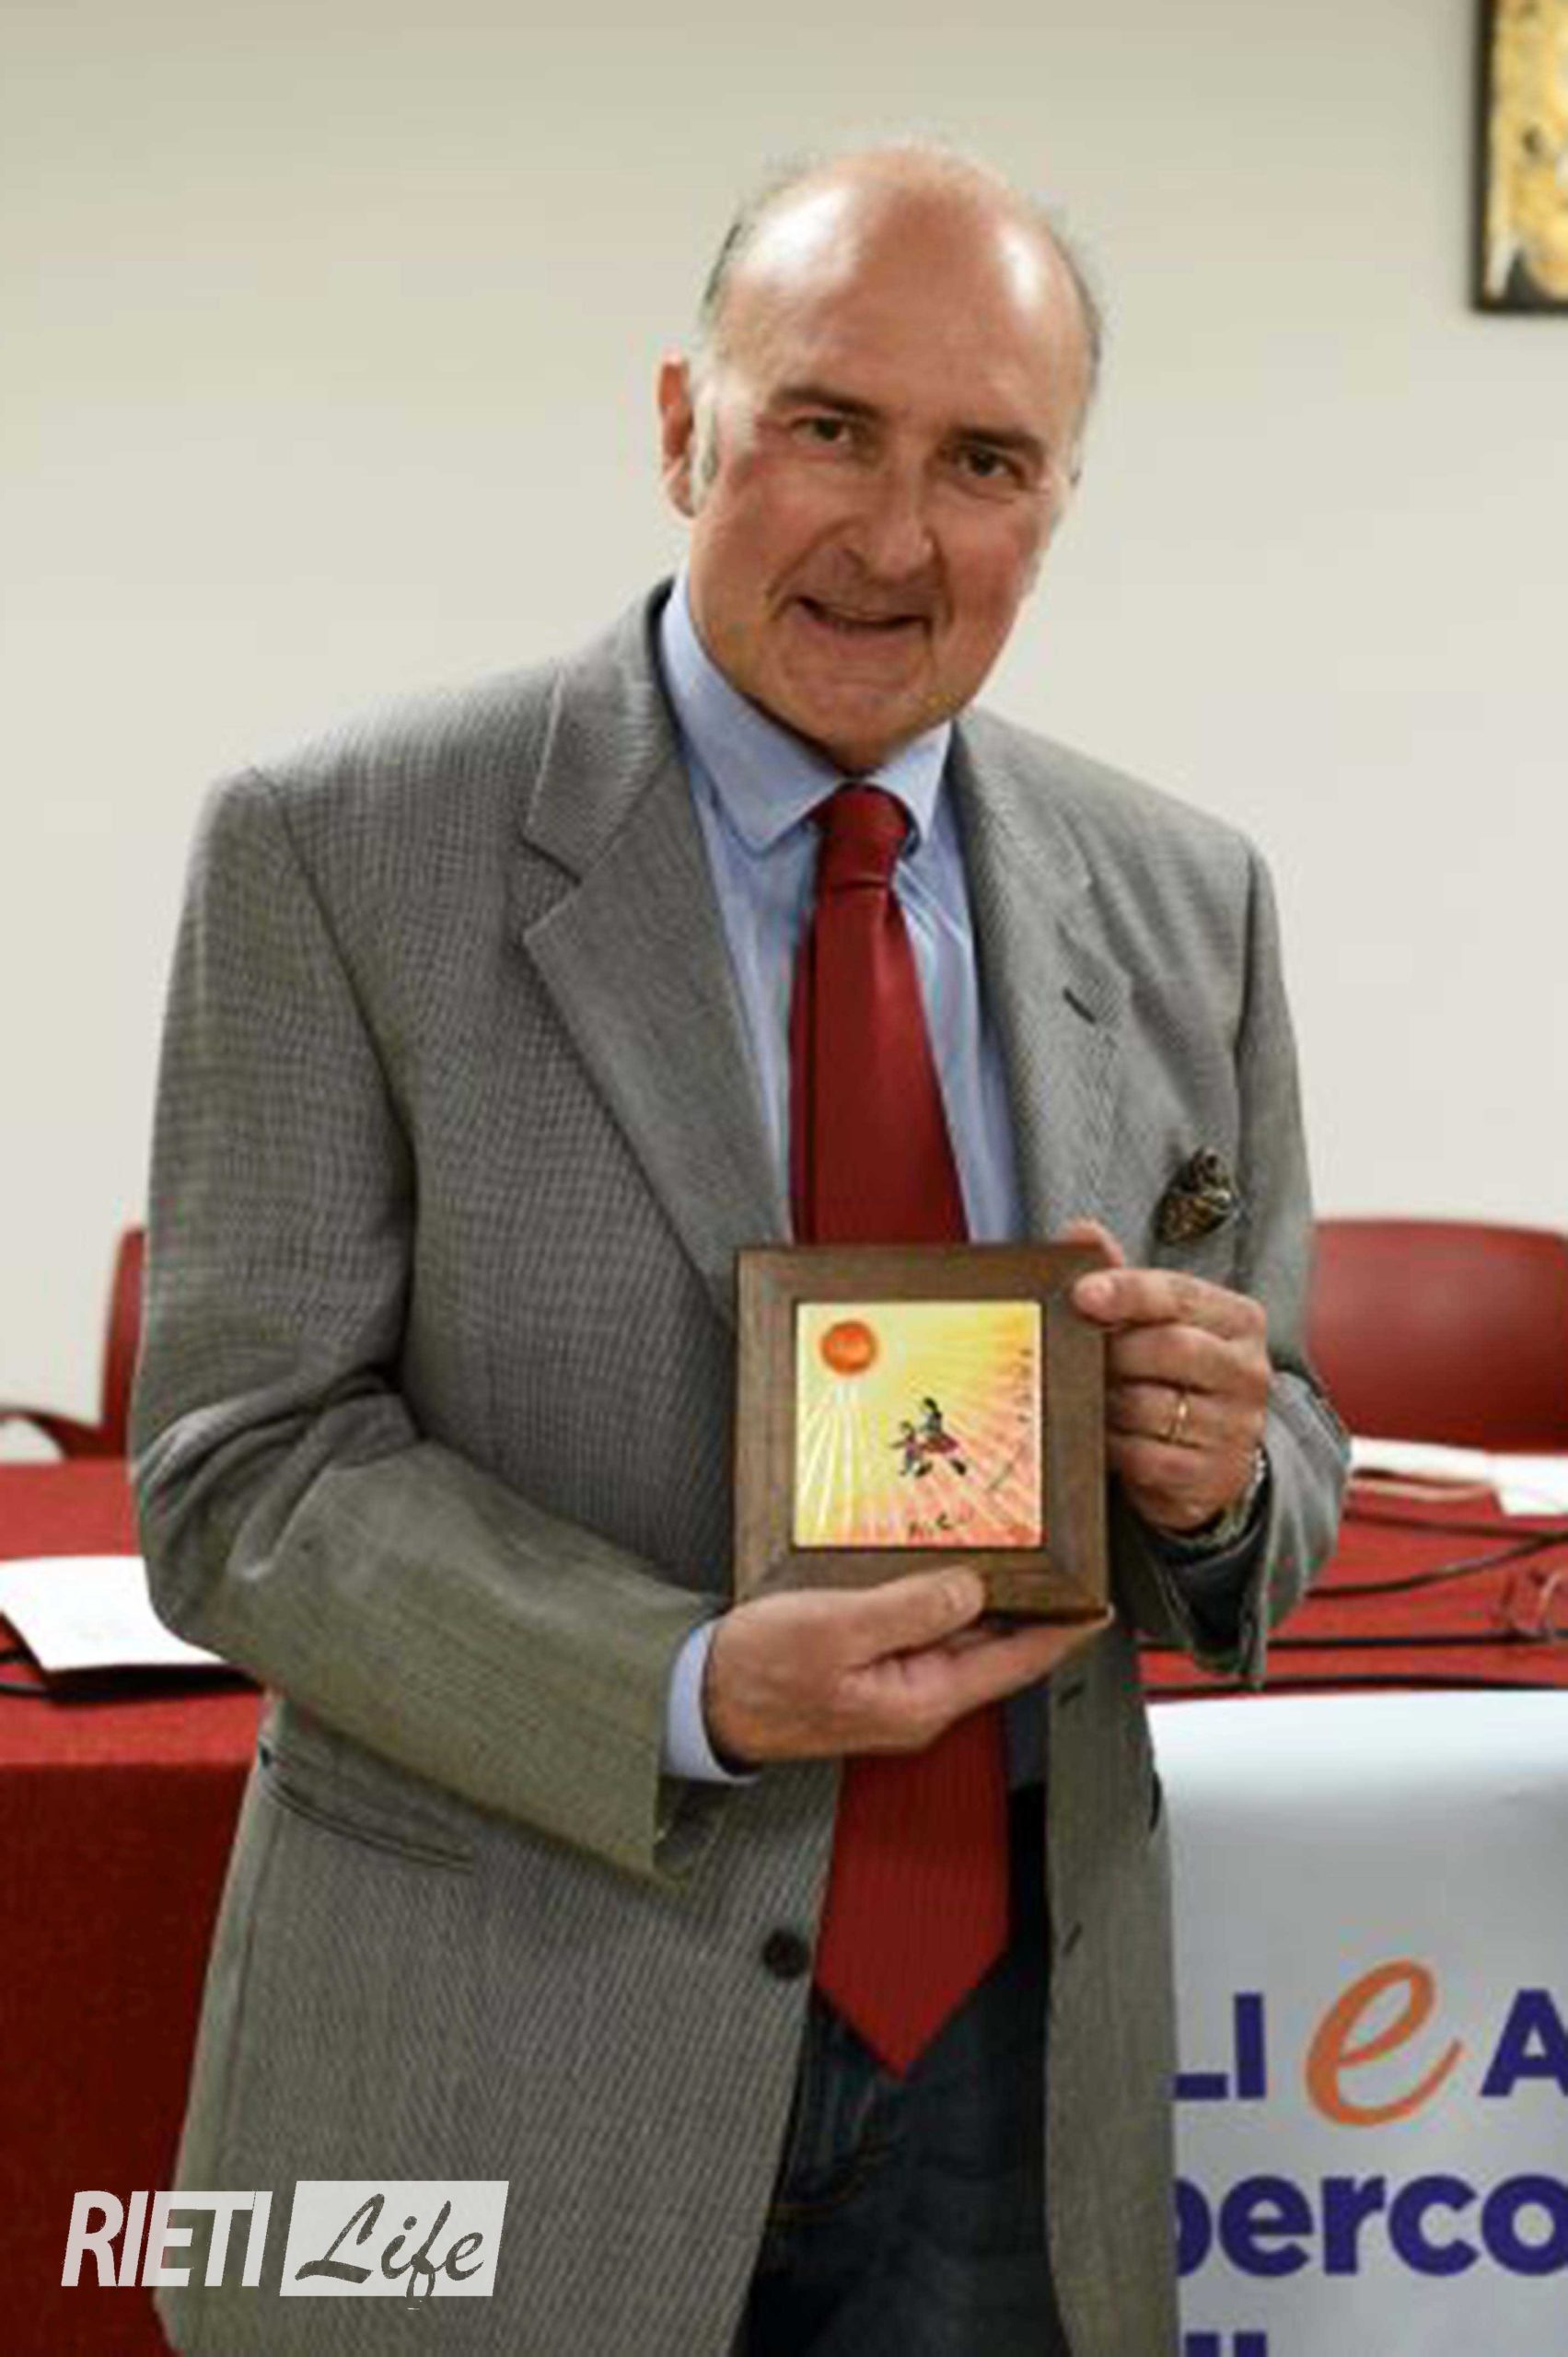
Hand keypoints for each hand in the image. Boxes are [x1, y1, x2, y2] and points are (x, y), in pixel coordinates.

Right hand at [703, 1568, 1111, 1767]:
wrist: (704, 1700)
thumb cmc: (757, 1673)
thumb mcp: (835, 1629)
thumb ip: (908, 1608)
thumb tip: (971, 1588)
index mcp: (921, 1699)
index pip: (1015, 1662)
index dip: (1063, 1632)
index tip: (1099, 1605)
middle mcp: (919, 1701)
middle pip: (995, 1649)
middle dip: (1031, 1607)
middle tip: (1060, 1560)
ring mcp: (896, 1689)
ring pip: (960, 1639)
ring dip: (986, 1600)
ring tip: (1014, 1556)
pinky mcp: (874, 1673)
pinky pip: (926, 1634)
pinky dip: (944, 1602)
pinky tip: (943, 1571)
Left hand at [1058, 1218, 1269, 1536]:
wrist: (1209, 1457)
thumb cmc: (1172, 1375)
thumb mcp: (1156, 1322)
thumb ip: (1121, 1277)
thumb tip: (1080, 1231)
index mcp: (1238, 1319)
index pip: (1179, 1294)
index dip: (1127, 1291)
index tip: (1082, 1294)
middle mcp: (1248, 1369)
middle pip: (1168, 1348)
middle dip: (1113, 1354)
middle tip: (1079, 1359)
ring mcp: (1238, 1426)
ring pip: (1151, 1405)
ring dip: (1108, 1404)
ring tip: (1092, 1399)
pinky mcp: (1215, 1474)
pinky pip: (1148, 1457)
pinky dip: (1116, 1447)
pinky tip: (1107, 1438)